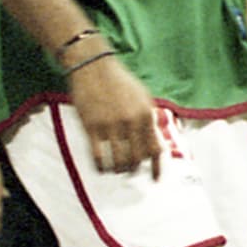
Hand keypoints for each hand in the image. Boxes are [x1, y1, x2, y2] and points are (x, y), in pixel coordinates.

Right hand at [68, 54, 161, 178]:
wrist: (92, 66)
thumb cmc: (118, 81)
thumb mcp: (142, 96)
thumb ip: (150, 119)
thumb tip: (156, 144)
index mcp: (145, 114)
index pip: (155, 149)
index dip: (156, 168)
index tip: (154, 180)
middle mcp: (130, 122)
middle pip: (136, 159)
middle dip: (133, 168)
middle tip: (128, 170)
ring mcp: (110, 125)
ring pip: (118, 162)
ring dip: (118, 170)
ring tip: (115, 169)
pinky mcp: (91, 127)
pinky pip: (98, 157)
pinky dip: (101, 167)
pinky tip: (101, 168)